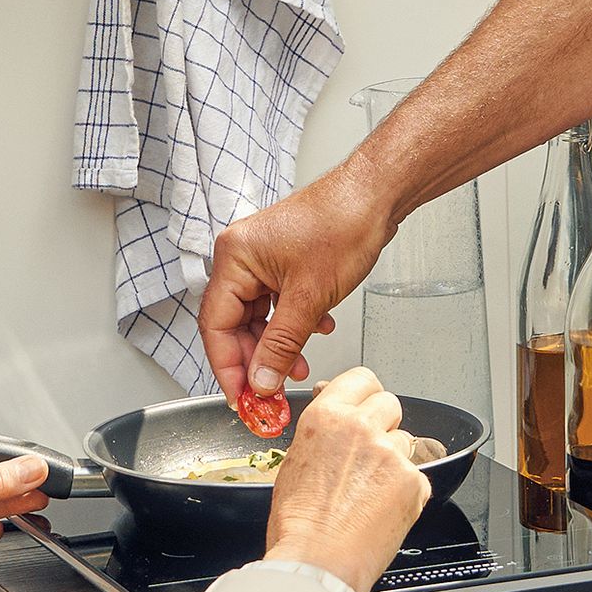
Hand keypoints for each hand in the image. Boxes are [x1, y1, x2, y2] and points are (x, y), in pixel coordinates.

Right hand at [199, 172, 393, 401]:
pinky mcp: (283, 261)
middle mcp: (241, 256)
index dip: (227, 367)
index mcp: (235, 258)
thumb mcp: (309, 298)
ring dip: (278, 344)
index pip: (215, 325)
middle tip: (271, 390)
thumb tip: (262, 380)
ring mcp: (262, 258)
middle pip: (234, 322)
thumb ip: (281, 345)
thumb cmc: (343, 223)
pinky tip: (317, 330)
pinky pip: (277, 302)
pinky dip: (294, 323)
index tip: (240, 397)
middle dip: (256, 359)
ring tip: (299, 365)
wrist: (376, 194)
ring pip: (259, 315)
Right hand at [263, 366, 431, 591]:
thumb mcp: (295, 463)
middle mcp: (361, 428)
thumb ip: (321, 434)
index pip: (361, 379)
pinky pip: (417, 475)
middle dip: (383, 423)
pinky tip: (382, 508)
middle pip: (390, 403)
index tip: (365, 404)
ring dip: (393, 458)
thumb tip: (334, 424)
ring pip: (405, 440)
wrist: (318, 563)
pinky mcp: (414, 481)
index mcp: (327, 417)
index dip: (365, 393)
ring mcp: (391, 454)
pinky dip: (405, 490)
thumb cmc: (298, 524)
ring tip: (370, 490)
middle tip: (368, 453)